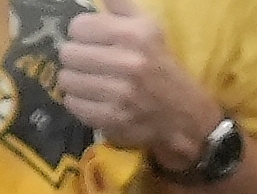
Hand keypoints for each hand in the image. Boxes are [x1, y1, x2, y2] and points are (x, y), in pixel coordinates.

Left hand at [57, 9, 222, 168]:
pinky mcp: (114, 119)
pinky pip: (74, 104)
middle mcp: (128, 63)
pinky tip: (97, 101)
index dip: (84, 34)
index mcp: (134, 35)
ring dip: (77, 82)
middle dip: (77, 59)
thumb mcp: (149, 29)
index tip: (94, 43)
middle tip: (92, 66)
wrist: (188, 117)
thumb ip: (120, 5)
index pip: (78, 26)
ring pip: (67, 80)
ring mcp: (120, 94)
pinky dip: (81, 103)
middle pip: (68, 53)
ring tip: (93, 84)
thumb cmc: (163, 68)